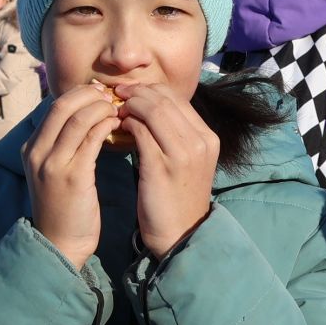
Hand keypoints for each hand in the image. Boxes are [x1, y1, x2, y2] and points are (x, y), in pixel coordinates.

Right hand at [24, 85, 120, 268]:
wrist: (60, 243)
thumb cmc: (64, 206)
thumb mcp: (54, 170)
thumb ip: (63, 143)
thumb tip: (86, 112)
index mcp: (31, 147)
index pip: (54, 106)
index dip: (80, 93)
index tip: (101, 92)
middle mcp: (37, 152)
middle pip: (63, 106)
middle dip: (90, 95)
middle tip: (112, 95)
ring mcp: (52, 164)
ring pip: (78, 119)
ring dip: (102, 108)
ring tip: (118, 109)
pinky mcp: (73, 177)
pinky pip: (91, 140)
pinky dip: (106, 127)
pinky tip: (118, 125)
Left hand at [117, 84, 219, 257]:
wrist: (181, 234)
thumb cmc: (179, 198)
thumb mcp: (188, 162)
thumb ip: (177, 135)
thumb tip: (151, 108)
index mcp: (208, 138)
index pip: (178, 98)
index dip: (151, 90)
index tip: (132, 93)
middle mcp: (200, 142)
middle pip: (164, 99)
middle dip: (137, 93)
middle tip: (119, 96)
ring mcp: (182, 154)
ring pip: (152, 110)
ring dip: (130, 106)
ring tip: (117, 110)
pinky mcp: (161, 166)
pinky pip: (140, 131)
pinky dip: (126, 124)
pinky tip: (118, 127)